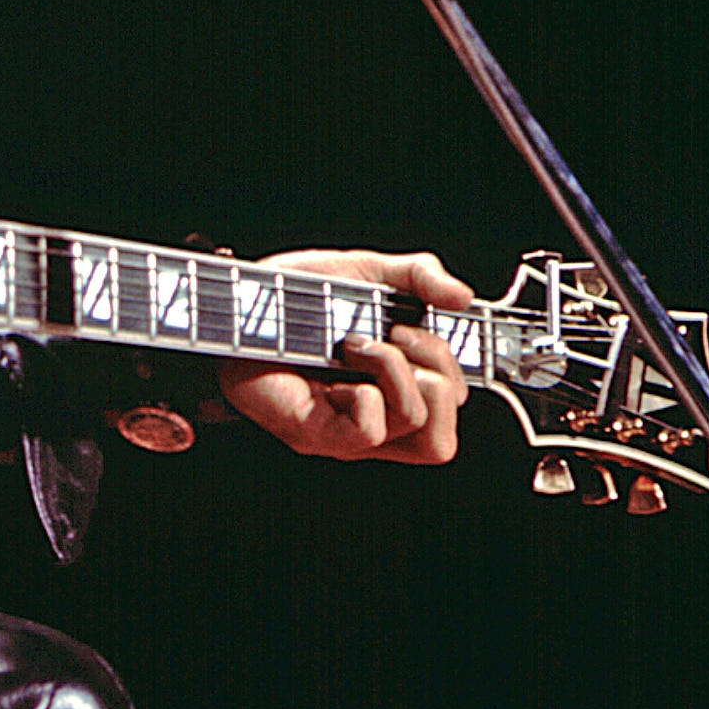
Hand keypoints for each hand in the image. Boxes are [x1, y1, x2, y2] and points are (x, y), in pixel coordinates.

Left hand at [220, 246, 473, 463]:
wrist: (246, 299)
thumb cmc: (302, 295)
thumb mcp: (374, 273)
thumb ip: (422, 279)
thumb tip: (462, 298)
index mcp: (394, 392)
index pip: (453, 409)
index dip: (450, 365)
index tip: (408, 325)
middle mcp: (374, 420)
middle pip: (443, 433)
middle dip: (436, 370)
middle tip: (392, 335)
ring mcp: (346, 434)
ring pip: (416, 429)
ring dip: (398, 372)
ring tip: (359, 343)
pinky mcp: (315, 433)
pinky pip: (370, 431)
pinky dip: (367, 392)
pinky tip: (341, 365)